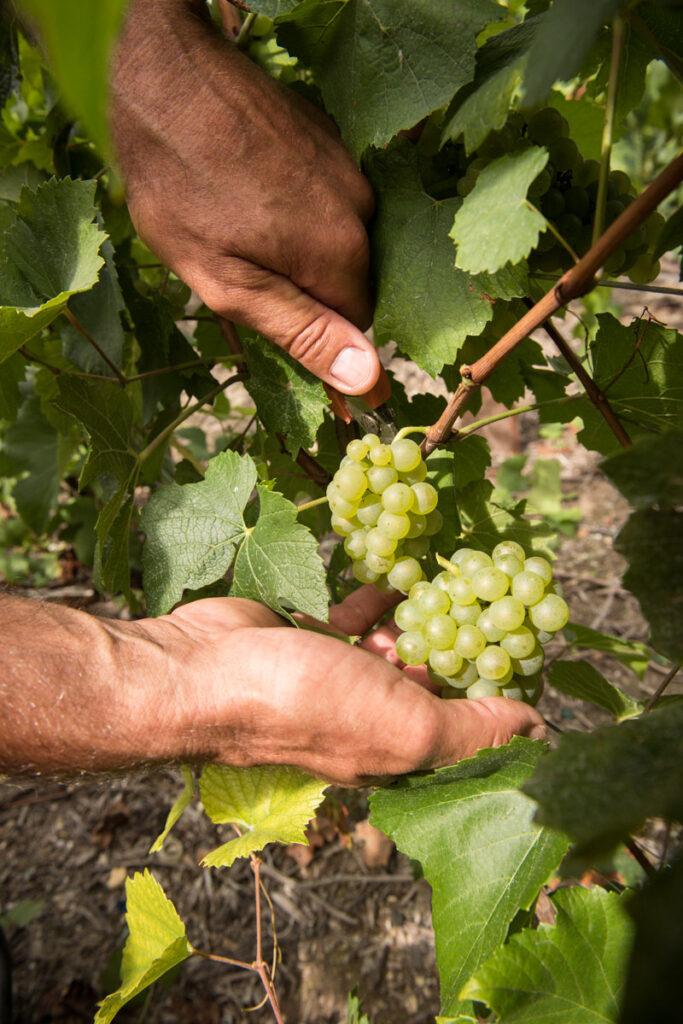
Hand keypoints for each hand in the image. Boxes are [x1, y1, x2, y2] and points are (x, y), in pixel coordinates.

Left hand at [112, 0, 380, 394]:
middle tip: (244, 279)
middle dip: (306, 294)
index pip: (358, 328)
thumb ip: (302, 331)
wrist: (165, 76)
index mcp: (340, 255)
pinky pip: (326, 196)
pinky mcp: (329, 137)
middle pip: (347, 281)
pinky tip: (252, 194)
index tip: (292, 355)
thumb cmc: (182, 192)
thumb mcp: (229, 282)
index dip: (326, 348)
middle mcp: (360, 210)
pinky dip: (297, 208)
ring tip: (241, 231)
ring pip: (336, 237)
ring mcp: (347, 167)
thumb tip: (367, 380)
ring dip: (299, 249)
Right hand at [149, 586, 545, 785]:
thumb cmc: (306, 703)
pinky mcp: (309, 637)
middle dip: (466, 643)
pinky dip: (379, 595)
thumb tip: (540, 729)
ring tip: (458, 576)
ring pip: (397, 644)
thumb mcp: (406, 726)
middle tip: (501, 597)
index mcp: (396, 751)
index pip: (465, 728)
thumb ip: (473, 730)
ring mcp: (337, 677)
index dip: (500, 692)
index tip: (530, 645)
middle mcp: (371, 719)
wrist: (203, 670)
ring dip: (424, 614)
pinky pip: (356, 615)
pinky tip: (402, 570)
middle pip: (434, 682)